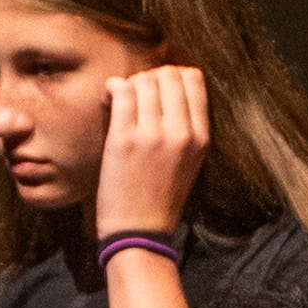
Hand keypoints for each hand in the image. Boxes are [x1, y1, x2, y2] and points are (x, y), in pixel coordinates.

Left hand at [94, 66, 211, 238]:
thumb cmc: (159, 198)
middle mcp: (181, 132)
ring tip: (117, 101)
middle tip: (134, 96)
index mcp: (200, 136)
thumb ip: (185, 126)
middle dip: (148, 77)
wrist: (139, 232)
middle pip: (168, 74)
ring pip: (144, 80)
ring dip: (129, 84)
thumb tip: (168, 87)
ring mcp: (153, 134)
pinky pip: (122, 91)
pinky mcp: (124, 140)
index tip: (155, 90)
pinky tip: (106, 100)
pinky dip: (112, 87)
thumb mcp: (189, 162)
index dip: (171, 76)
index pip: (193, 79)